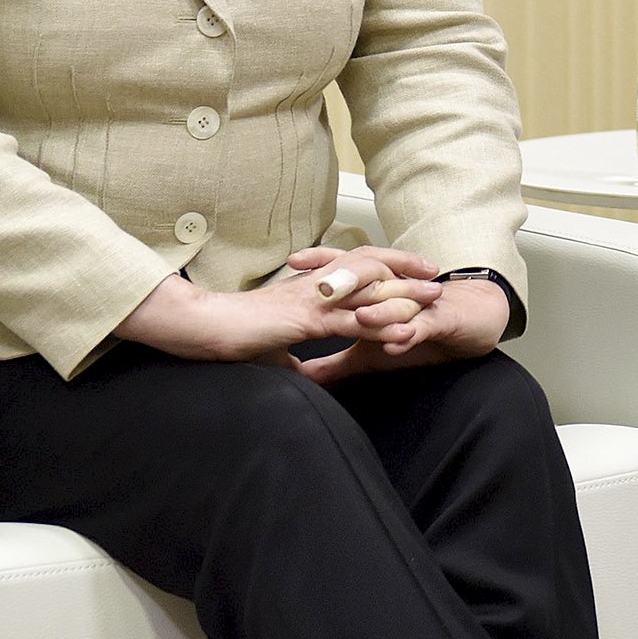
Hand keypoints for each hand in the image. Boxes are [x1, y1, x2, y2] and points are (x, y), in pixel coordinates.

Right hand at [113, 245, 421, 361]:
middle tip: (435, 271)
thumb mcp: (268, 350)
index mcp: (310, 290)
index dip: (384, 266)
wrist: (202, 327)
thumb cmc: (230, 336)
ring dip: (403, 293)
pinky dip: (379, 324)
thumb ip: (289, 358)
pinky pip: (351, 320)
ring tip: (432, 297)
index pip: (355, 269)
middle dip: (405, 268)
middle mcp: (317, 288)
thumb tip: (298, 372)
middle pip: (370, 268)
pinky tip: (402, 329)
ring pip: (368, 290)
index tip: (409, 268)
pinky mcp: (306, 320)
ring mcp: (313, 301)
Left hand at [290, 255, 511, 385]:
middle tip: (320, 287)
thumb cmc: (418, 330)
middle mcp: (397, 288)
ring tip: (359, 317)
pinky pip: (425, 325)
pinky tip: (398, 341)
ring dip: (379, 310)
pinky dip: (412, 332)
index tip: (292, 264)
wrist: (471, 322)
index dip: (322, 263)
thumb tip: (301, 374)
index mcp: (379, 288)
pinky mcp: (443, 319)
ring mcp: (420, 303)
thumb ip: (335, 363)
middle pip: (370, 278)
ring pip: (397, 303)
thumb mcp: (371, 353)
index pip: (349, 268)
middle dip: (346, 279)